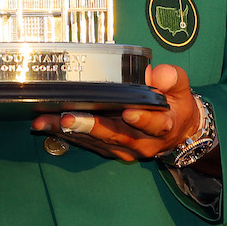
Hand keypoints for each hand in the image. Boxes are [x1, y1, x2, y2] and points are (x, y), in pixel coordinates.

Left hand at [30, 64, 200, 162]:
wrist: (177, 131)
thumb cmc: (176, 104)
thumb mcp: (181, 88)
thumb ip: (171, 78)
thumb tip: (157, 74)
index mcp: (163, 125)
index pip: (154, 124)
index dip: (142, 119)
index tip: (128, 112)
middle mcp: (142, 142)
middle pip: (116, 135)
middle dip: (90, 126)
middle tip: (68, 117)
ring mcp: (125, 150)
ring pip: (96, 141)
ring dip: (69, 131)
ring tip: (45, 121)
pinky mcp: (110, 150)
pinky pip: (88, 144)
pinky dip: (68, 135)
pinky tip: (48, 125)